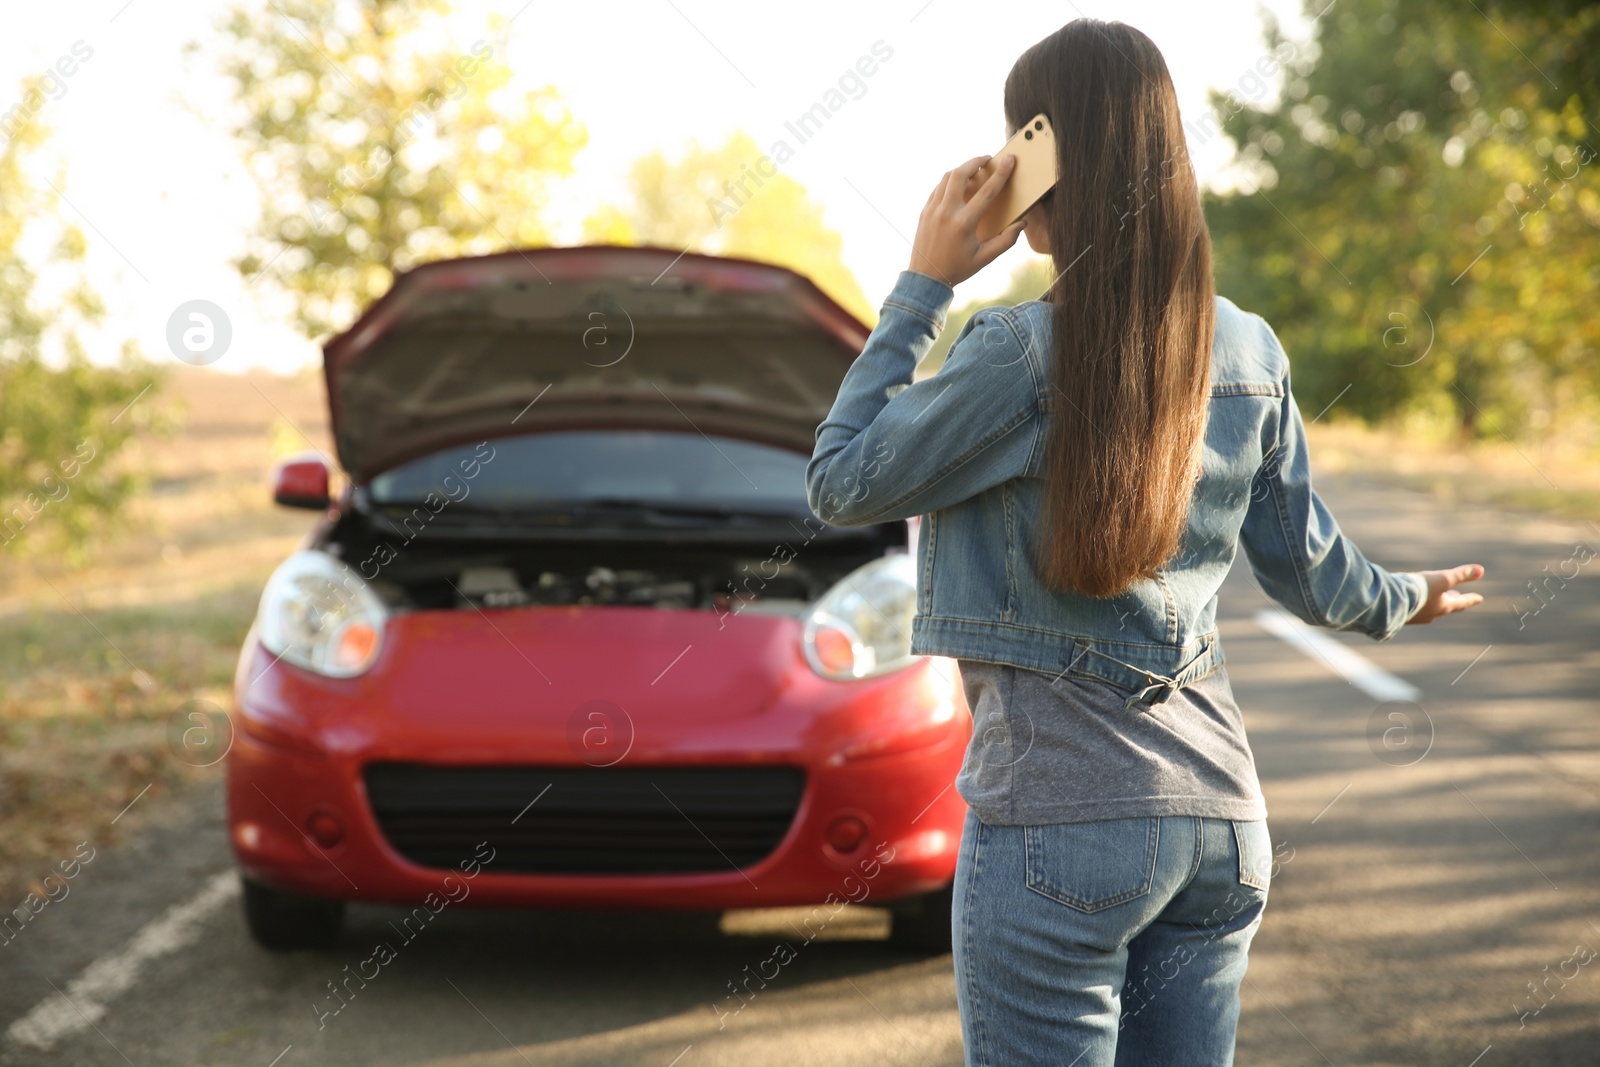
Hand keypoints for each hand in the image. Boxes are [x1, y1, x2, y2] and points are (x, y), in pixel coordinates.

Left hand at [907, 154, 1026, 286]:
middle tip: (987, 159)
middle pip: (960, 173)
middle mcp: (946, 212)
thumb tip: (1021, 223)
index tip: (1009, 160)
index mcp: (964, 224)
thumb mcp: (985, 258)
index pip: (987, 191)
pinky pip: (938, 188)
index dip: (1001, 173)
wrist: (926, 278)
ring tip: (974, 169)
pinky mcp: (925, 211)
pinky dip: (950, 181)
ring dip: (962, 169)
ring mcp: (933, 210)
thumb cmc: (957, 269)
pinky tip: (959, 184)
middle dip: (975, 161)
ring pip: (946, 177)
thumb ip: (1006, 241)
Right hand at [1405, 563, 1485, 623]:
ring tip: (1435, 597)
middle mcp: (1432, 614)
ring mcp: (1418, 616)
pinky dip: (1421, 603)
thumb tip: (1481, 570)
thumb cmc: (1420, 590)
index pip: (1461, 603)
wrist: (1391, 601)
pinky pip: (1417, 609)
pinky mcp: (1404, 615)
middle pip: (1446, 606)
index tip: (1479, 598)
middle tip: (1458, 596)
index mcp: (1444, 606)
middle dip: (1452, 600)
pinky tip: (1415, 601)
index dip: (1471, 599)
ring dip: (1436, 602)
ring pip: (1431, 608)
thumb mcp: (1442, 578)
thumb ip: (1460, 574)